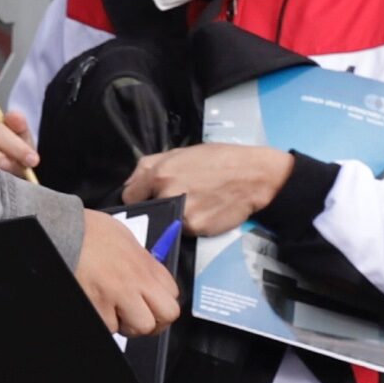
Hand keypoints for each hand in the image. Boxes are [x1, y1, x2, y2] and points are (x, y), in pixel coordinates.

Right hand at [76, 209, 181, 335]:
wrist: (64, 231)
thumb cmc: (90, 232)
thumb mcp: (127, 241)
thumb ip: (143, 264)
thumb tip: (149, 281)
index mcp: (145, 263)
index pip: (173, 295)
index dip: (160, 303)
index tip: (151, 303)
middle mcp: (136, 280)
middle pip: (166, 315)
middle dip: (153, 320)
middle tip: (138, 317)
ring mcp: (118, 295)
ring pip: (138, 328)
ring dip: (126, 323)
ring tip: (111, 308)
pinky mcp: (98, 307)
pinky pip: (110, 327)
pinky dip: (103, 320)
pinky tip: (96, 303)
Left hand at [122, 143, 293, 235]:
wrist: (254, 176)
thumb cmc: (220, 160)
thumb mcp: (182, 152)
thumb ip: (150, 166)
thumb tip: (129, 185)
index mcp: (159, 173)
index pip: (129, 196)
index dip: (139, 197)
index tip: (148, 197)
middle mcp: (167, 194)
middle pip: (147, 211)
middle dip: (158, 206)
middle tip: (177, 197)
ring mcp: (181, 214)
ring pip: (166, 222)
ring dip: (175, 216)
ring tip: (196, 202)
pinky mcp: (196, 228)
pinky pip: (184, 230)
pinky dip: (192, 224)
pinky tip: (206, 210)